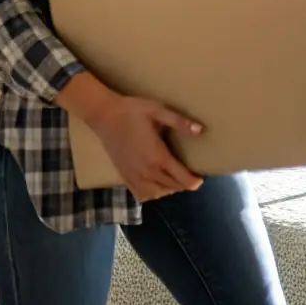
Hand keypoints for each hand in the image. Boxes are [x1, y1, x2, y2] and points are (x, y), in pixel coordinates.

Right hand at [89, 95, 203, 201]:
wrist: (104, 116)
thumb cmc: (132, 111)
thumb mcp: (158, 110)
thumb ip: (179, 122)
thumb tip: (201, 130)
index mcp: (157, 156)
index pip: (180, 178)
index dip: (193, 182)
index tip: (200, 179)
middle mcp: (146, 171)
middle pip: (171, 187)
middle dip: (184, 184)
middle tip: (191, 176)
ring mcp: (133, 175)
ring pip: (156, 193)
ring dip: (169, 189)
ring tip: (175, 180)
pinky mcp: (124, 176)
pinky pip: (141, 194)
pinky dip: (152, 193)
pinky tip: (156, 185)